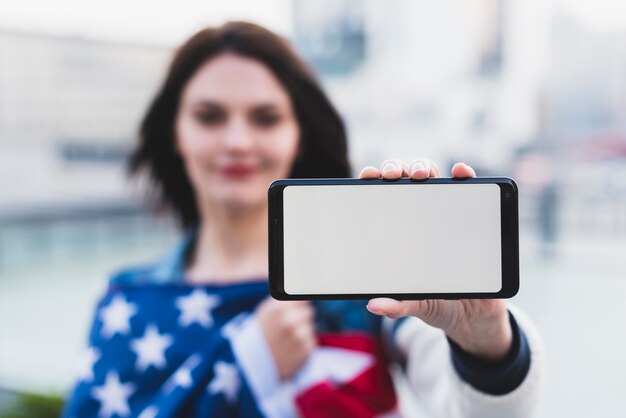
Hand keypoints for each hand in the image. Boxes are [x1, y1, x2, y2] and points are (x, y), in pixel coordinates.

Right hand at [256, 298, 316, 379]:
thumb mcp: (267, 310)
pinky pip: (311, 341)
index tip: (299, 305)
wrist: (251, 365)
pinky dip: (303, 345)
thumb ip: (285, 299)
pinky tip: (289, 349)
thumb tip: (303, 284)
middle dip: (300, 317)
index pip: (303, 296)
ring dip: (301, 332)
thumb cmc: (260, 334)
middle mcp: (291, 320)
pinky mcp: (306, 351)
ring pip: (309, 327)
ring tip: (285, 340)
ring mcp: (299, 336)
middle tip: (286, 328)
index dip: (300, 303)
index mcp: (279, 308)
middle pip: (308, 311)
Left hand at [359, 158, 512, 362]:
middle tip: (392, 175)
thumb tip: (373, 305)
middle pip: (404, 180)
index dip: (373, 181)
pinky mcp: (471, 215)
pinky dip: (464, 174)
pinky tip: (461, 172)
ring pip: (432, 177)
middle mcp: (419, 216)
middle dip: (395, 168)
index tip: (367, 176)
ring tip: (421, 174)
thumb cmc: (438, 301)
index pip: (382, 199)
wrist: (475, 312)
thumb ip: (397, 305)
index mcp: (400, 232)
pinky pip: (468, 188)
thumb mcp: (416, 304)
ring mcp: (444, 212)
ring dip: (424, 166)